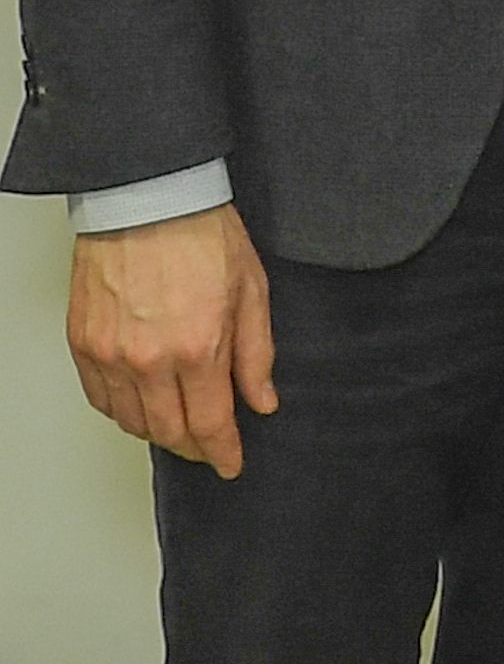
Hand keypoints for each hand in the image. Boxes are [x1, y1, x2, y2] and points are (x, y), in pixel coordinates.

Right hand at [69, 204, 274, 478]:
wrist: (149, 200)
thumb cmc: (203, 235)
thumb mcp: (253, 291)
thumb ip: (256, 354)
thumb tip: (262, 400)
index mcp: (197, 347)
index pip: (210, 423)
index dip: (223, 451)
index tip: (231, 463)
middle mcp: (148, 359)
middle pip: (168, 431)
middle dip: (193, 447)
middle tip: (208, 447)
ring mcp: (109, 354)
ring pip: (131, 421)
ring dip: (158, 431)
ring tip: (180, 425)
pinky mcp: (82, 344)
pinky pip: (100, 399)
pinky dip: (123, 411)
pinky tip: (142, 404)